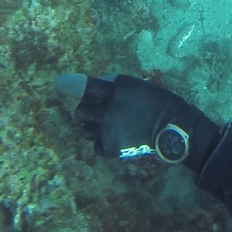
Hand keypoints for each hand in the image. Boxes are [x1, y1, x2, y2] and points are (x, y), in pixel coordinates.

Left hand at [56, 73, 218, 168]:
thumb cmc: (158, 102)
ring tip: (109, 124)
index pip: (88, 88)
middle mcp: (109, 113)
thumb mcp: (138, 85)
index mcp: (117, 93)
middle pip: (81, 111)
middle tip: (97, 109)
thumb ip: (116, 85)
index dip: (71, 84)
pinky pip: (96, 144)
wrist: (172, 129)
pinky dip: (102, 141)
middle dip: (85, 109)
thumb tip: (97, 85)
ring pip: (86, 129)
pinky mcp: (110, 148)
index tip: (59, 83)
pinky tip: (115, 136)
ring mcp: (108, 132)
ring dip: (93, 126)